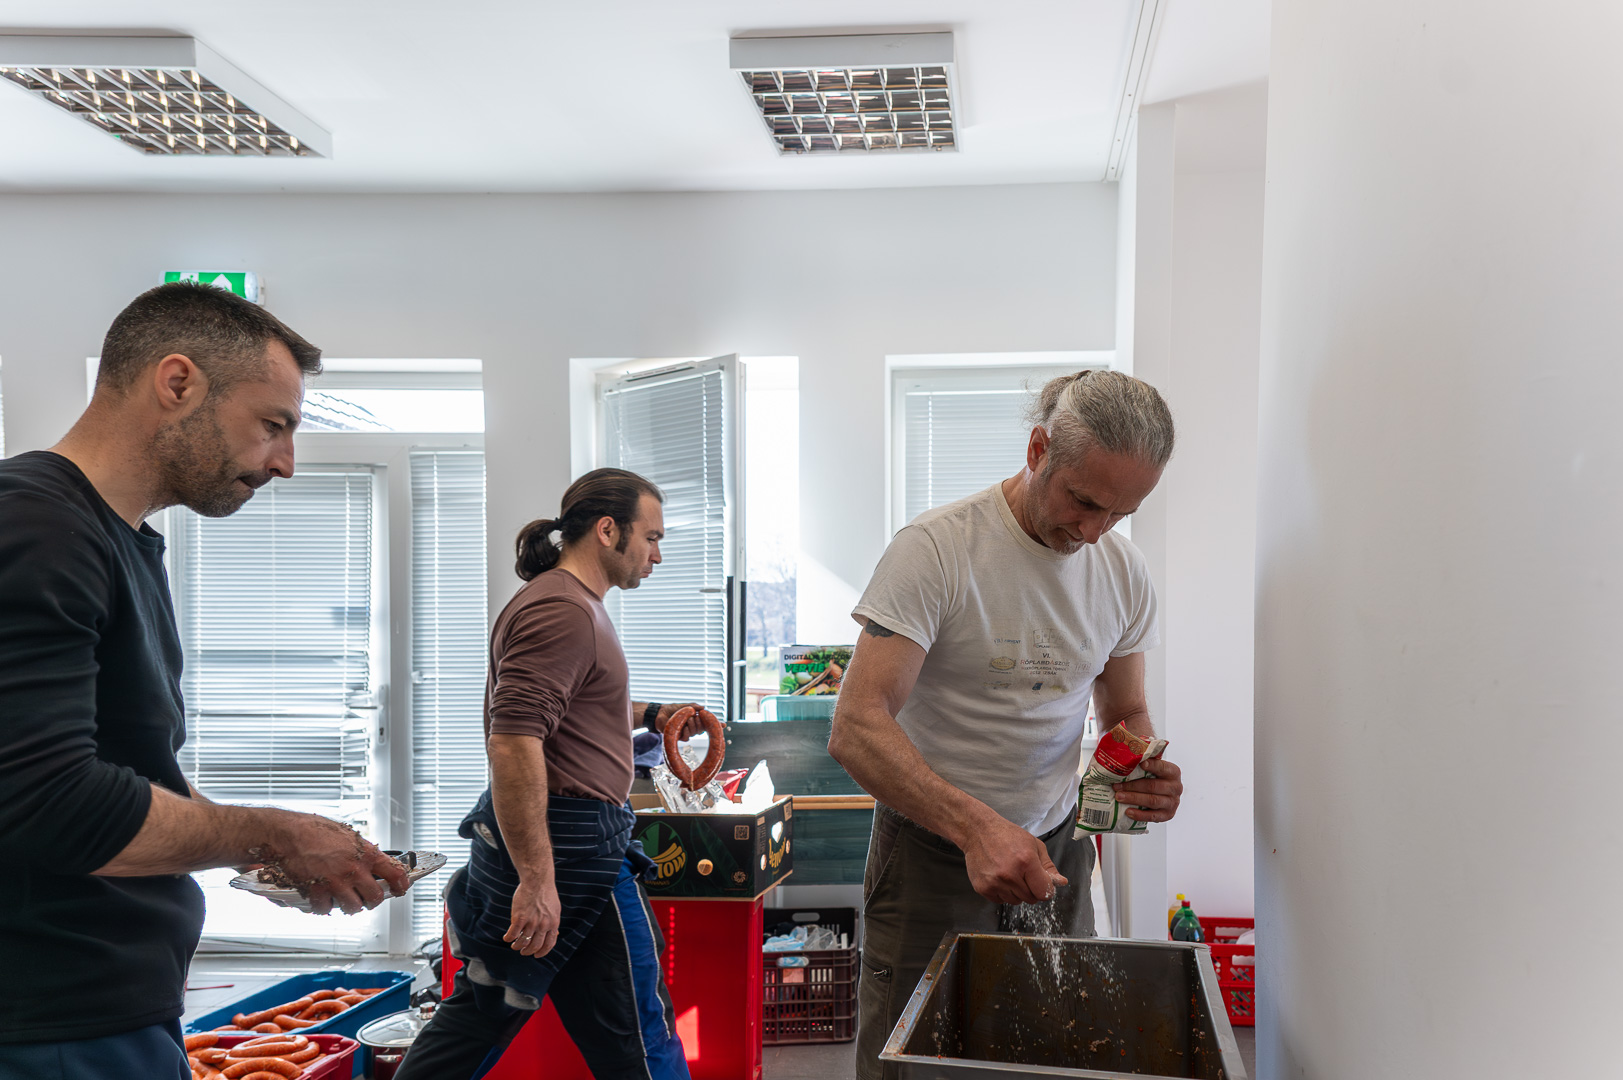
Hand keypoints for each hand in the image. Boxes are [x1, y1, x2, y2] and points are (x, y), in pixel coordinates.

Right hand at [272, 813, 410, 915]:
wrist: (290, 833)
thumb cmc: (316, 830)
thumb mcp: (349, 836)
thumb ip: (363, 852)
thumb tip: (376, 864)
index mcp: (366, 853)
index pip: (395, 873)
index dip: (402, 884)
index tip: (401, 889)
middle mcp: (354, 869)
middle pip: (375, 897)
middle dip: (373, 901)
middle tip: (368, 898)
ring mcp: (336, 882)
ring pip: (353, 907)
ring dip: (350, 906)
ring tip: (344, 899)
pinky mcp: (317, 891)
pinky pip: (326, 909)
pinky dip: (325, 907)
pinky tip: (323, 898)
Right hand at [505, 877, 560, 956]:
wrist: (537, 880)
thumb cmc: (546, 893)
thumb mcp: (555, 909)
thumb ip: (553, 922)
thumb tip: (556, 933)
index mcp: (553, 923)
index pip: (549, 944)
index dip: (542, 952)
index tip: (536, 955)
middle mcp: (543, 925)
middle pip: (535, 946)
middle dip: (528, 952)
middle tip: (523, 952)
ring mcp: (531, 922)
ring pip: (523, 942)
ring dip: (517, 946)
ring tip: (514, 946)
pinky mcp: (519, 918)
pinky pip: (512, 934)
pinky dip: (508, 938)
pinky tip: (506, 938)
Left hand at [654, 703, 706, 738]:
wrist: (660, 713)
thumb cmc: (672, 709)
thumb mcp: (684, 706)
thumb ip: (694, 706)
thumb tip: (703, 707)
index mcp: (692, 720)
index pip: (702, 724)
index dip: (704, 722)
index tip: (703, 716)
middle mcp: (689, 727)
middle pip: (700, 730)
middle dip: (699, 724)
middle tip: (695, 717)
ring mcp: (684, 732)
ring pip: (694, 734)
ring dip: (693, 727)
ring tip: (688, 719)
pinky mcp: (678, 736)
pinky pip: (686, 738)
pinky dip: (687, 733)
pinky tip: (685, 727)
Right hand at [962, 813, 1067, 904]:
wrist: (978, 831)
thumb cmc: (1007, 836)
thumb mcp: (1034, 845)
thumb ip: (1048, 866)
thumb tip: (1061, 882)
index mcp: (1026, 861)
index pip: (1044, 893)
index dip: (1046, 889)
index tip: (1042, 882)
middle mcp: (1010, 874)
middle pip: (1031, 899)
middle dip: (1031, 889)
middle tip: (1022, 873)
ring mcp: (995, 882)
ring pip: (1016, 901)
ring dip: (1016, 892)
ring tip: (1009, 873)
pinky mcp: (983, 888)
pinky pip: (1000, 901)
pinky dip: (1002, 893)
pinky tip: (998, 877)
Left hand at [1115, 754, 1182, 822]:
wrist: (1164, 795)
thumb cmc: (1155, 778)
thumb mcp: (1153, 768)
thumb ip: (1144, 761)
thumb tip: (1126, 756)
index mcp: (1173, 772)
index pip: (1162, 767)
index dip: (1152, 765)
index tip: (1140, 763)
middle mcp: (1176, 787)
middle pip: (1153, 786)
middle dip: (1133, 786)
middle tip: (1117, 786)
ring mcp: (1173, 802)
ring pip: (1152, 800)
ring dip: (1133, 798)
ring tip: (1119, 797)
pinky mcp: (1168, 814)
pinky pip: (1153, 816)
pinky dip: (1140, 814)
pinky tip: (1128, 811)